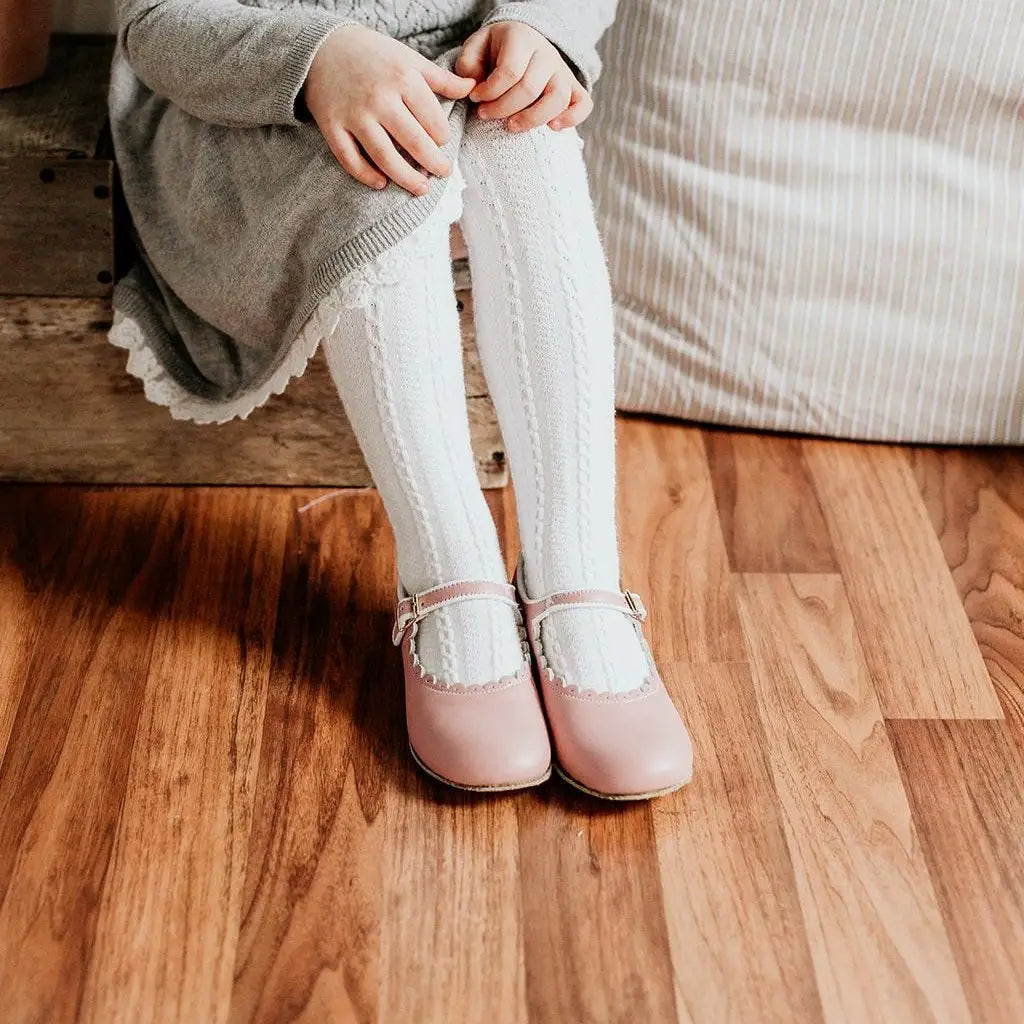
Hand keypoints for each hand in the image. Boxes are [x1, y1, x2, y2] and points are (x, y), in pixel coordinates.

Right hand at [305, 24, 476, 194]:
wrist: (323, 47)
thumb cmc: (373, 55)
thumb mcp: (408, 59)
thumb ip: (440, 78)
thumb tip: (472, 87)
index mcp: (402, 78)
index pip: (432, 119)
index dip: (442, 137)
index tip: (442, 144)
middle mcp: (379, 98)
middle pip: (414, 142)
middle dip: (433, 163)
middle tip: (442, 172)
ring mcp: (354, 115)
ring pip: (384, 156)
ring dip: (406, 178)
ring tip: (422, 189)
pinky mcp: (332, 127)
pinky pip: (350, 159)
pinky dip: (366, 175)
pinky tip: (381, 184)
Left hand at [456, 21, 592, 132]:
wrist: (522, 44)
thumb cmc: (495, 51)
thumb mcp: (476, 48)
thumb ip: (468, 63)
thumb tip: (473, 85)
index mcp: (522, 39)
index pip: (510, 72)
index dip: (490, 92)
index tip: (476, 99)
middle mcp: (546, 54)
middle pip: (530, 89)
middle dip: (503, 108)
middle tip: (485, 115)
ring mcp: (562, 71)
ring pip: (557, 99)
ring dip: (532, 119)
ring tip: (512, 127)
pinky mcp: (573, 88)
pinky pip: (584, 104)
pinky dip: (572, 118)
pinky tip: (553, 128)